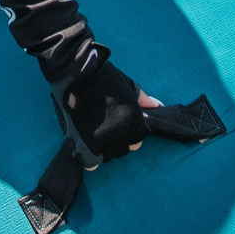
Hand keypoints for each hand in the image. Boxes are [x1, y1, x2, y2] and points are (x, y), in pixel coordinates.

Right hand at [51, 46, 149, 167]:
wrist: (77, 71)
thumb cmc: (103, 76)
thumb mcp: (128, 85)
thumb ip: (143, 99)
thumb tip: (157, 106)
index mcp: (134, 117)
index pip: (138, 138)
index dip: (130, 134)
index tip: (121, 128)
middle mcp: (122, 130)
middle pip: (124, 149)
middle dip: (118, 142)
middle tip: (107, 131)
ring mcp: (104, 138)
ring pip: (108, 155)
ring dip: (103, 149)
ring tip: (96, 137)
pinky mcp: (85, 142)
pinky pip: (91, 162)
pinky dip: (90, 160)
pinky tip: (88, 151)